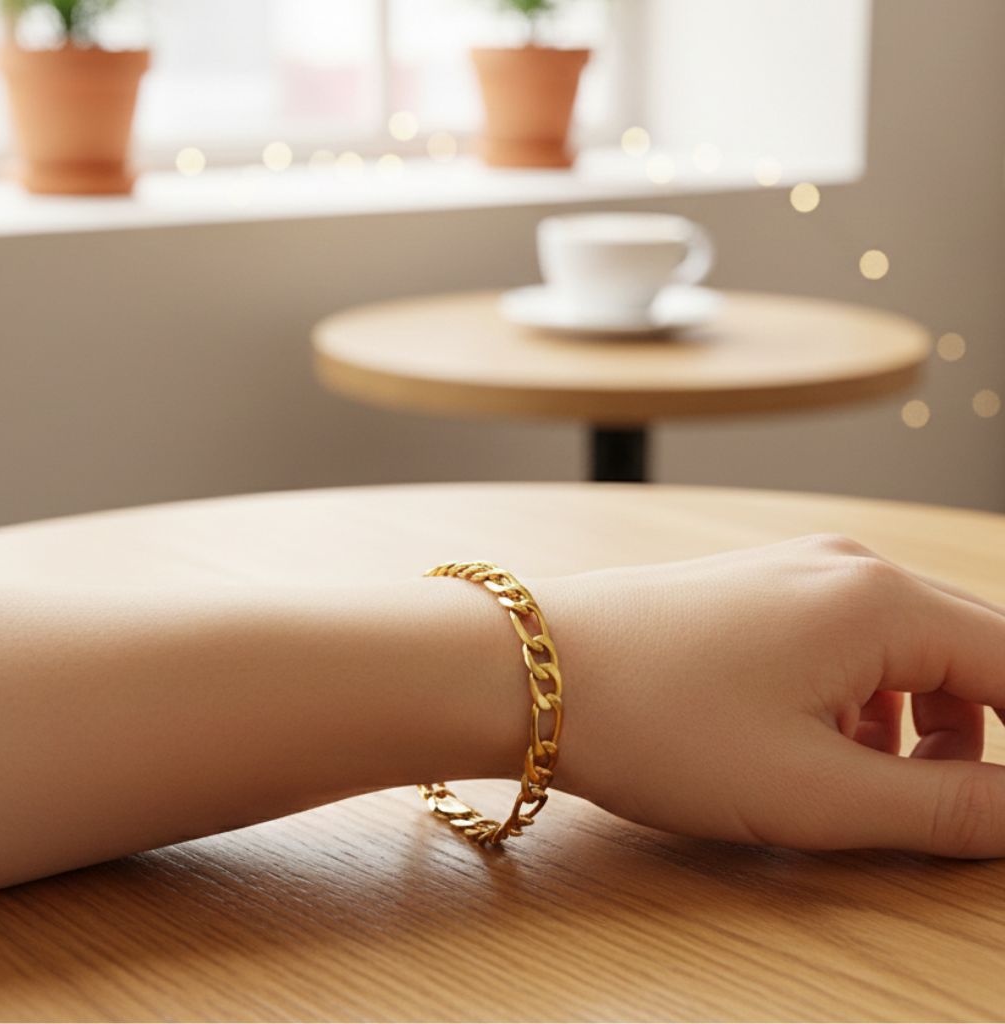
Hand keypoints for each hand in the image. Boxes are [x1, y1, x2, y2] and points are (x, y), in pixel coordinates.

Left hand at [543, 534, 1004, 857]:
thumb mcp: (816, 791)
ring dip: (921, 723)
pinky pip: (847, 642)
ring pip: (908, 649)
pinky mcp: (756, 590)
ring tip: (876, 788)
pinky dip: (863, 699)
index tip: (1004, 805)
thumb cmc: (660, 724)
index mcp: (883, 602)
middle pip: (971, 652)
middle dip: (985, 736)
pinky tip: (819, 744)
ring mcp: (795, 571)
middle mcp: (848, 568)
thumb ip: (946, 807)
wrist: (530, 668)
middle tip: (957, 811)